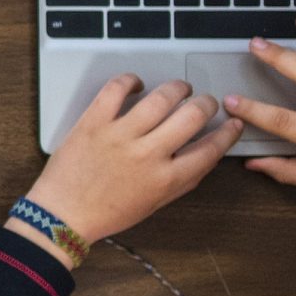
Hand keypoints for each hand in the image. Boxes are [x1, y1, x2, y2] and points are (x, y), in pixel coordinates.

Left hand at [20, 75, 240, 246]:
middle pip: (192, 115)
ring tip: (179, 89)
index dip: (228, 133)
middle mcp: (148, 154)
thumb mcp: (154, 203)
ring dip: (177, 88)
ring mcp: (121, 135)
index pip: (210, 149)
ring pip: (162, 97)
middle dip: (207, 103)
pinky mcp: (95, 121)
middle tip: (205, 102)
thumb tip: (205, 158)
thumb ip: (181, 181)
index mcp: (166, 179)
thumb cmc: (106, 212)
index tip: (232, 123)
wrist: (62, 215)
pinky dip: (131, 80)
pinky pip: (117, 88)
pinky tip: (137, 84)